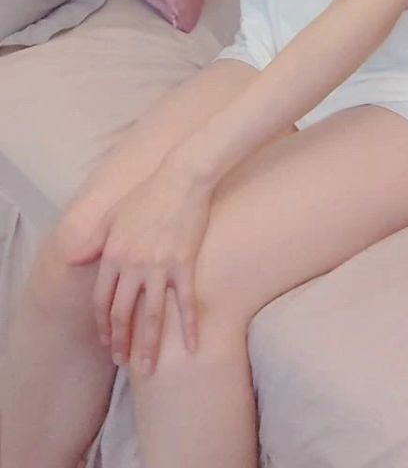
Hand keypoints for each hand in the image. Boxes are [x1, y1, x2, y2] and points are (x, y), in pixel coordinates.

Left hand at [65, 157, 211, 373]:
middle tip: (123, 362)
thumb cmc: (147, 195)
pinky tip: (194, 346)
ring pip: (151, 316)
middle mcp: (132, 265)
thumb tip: (73, 258)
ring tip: (148, 369)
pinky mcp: (184, 264)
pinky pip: (186, 303)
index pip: (102, 300)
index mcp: (113, 255)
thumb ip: (93, 239)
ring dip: (148, 345)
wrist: (182, 178)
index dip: (103, 324)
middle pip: (123, 314)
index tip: (107, 342)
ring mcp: (159, 267)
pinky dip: (190, 326)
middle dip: (121, 343)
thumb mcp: (112, 215)